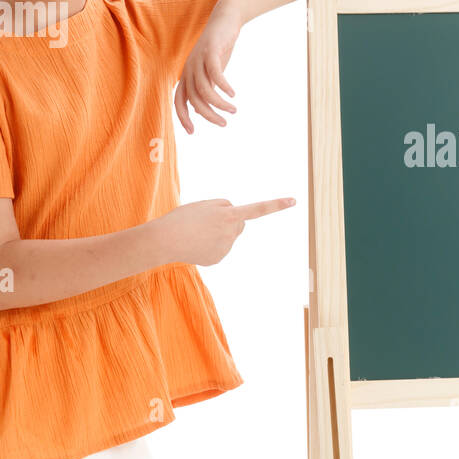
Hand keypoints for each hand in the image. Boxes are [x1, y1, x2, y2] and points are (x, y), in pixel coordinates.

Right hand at [160, 197, 295, 265]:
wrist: (164, 241)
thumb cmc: (182, 218)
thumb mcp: (204, 205)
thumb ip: (224, 207)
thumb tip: (237, 222)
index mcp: (229, 214)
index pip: (258, 209)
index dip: (276, 205)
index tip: (294, 200)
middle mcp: (231, 232)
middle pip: (239, 222)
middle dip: (230, 219)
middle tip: (208, 220)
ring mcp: (226, 247)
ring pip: (228, 235)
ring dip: (217, 232)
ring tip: (196, 232)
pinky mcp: (218, 258)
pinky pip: (219, 248)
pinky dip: (210, 245)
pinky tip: (196, 245)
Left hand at [175, 13, 240, 133]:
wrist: (225, 19)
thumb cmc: (219, 47)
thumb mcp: (211, 69)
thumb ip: (206, 86)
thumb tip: (203, 106)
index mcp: (188, 75)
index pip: (179, 101)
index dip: (183, 117)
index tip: (192, 132)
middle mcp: (190, 68)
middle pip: (194, 99)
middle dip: (208, 115)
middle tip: (223, 123)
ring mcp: (199, 59)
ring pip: (204, 89)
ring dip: (218, 103)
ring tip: (233, 110)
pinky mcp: (211, 51)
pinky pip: (214, 73)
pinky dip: (223, 86)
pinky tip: (233, 93)